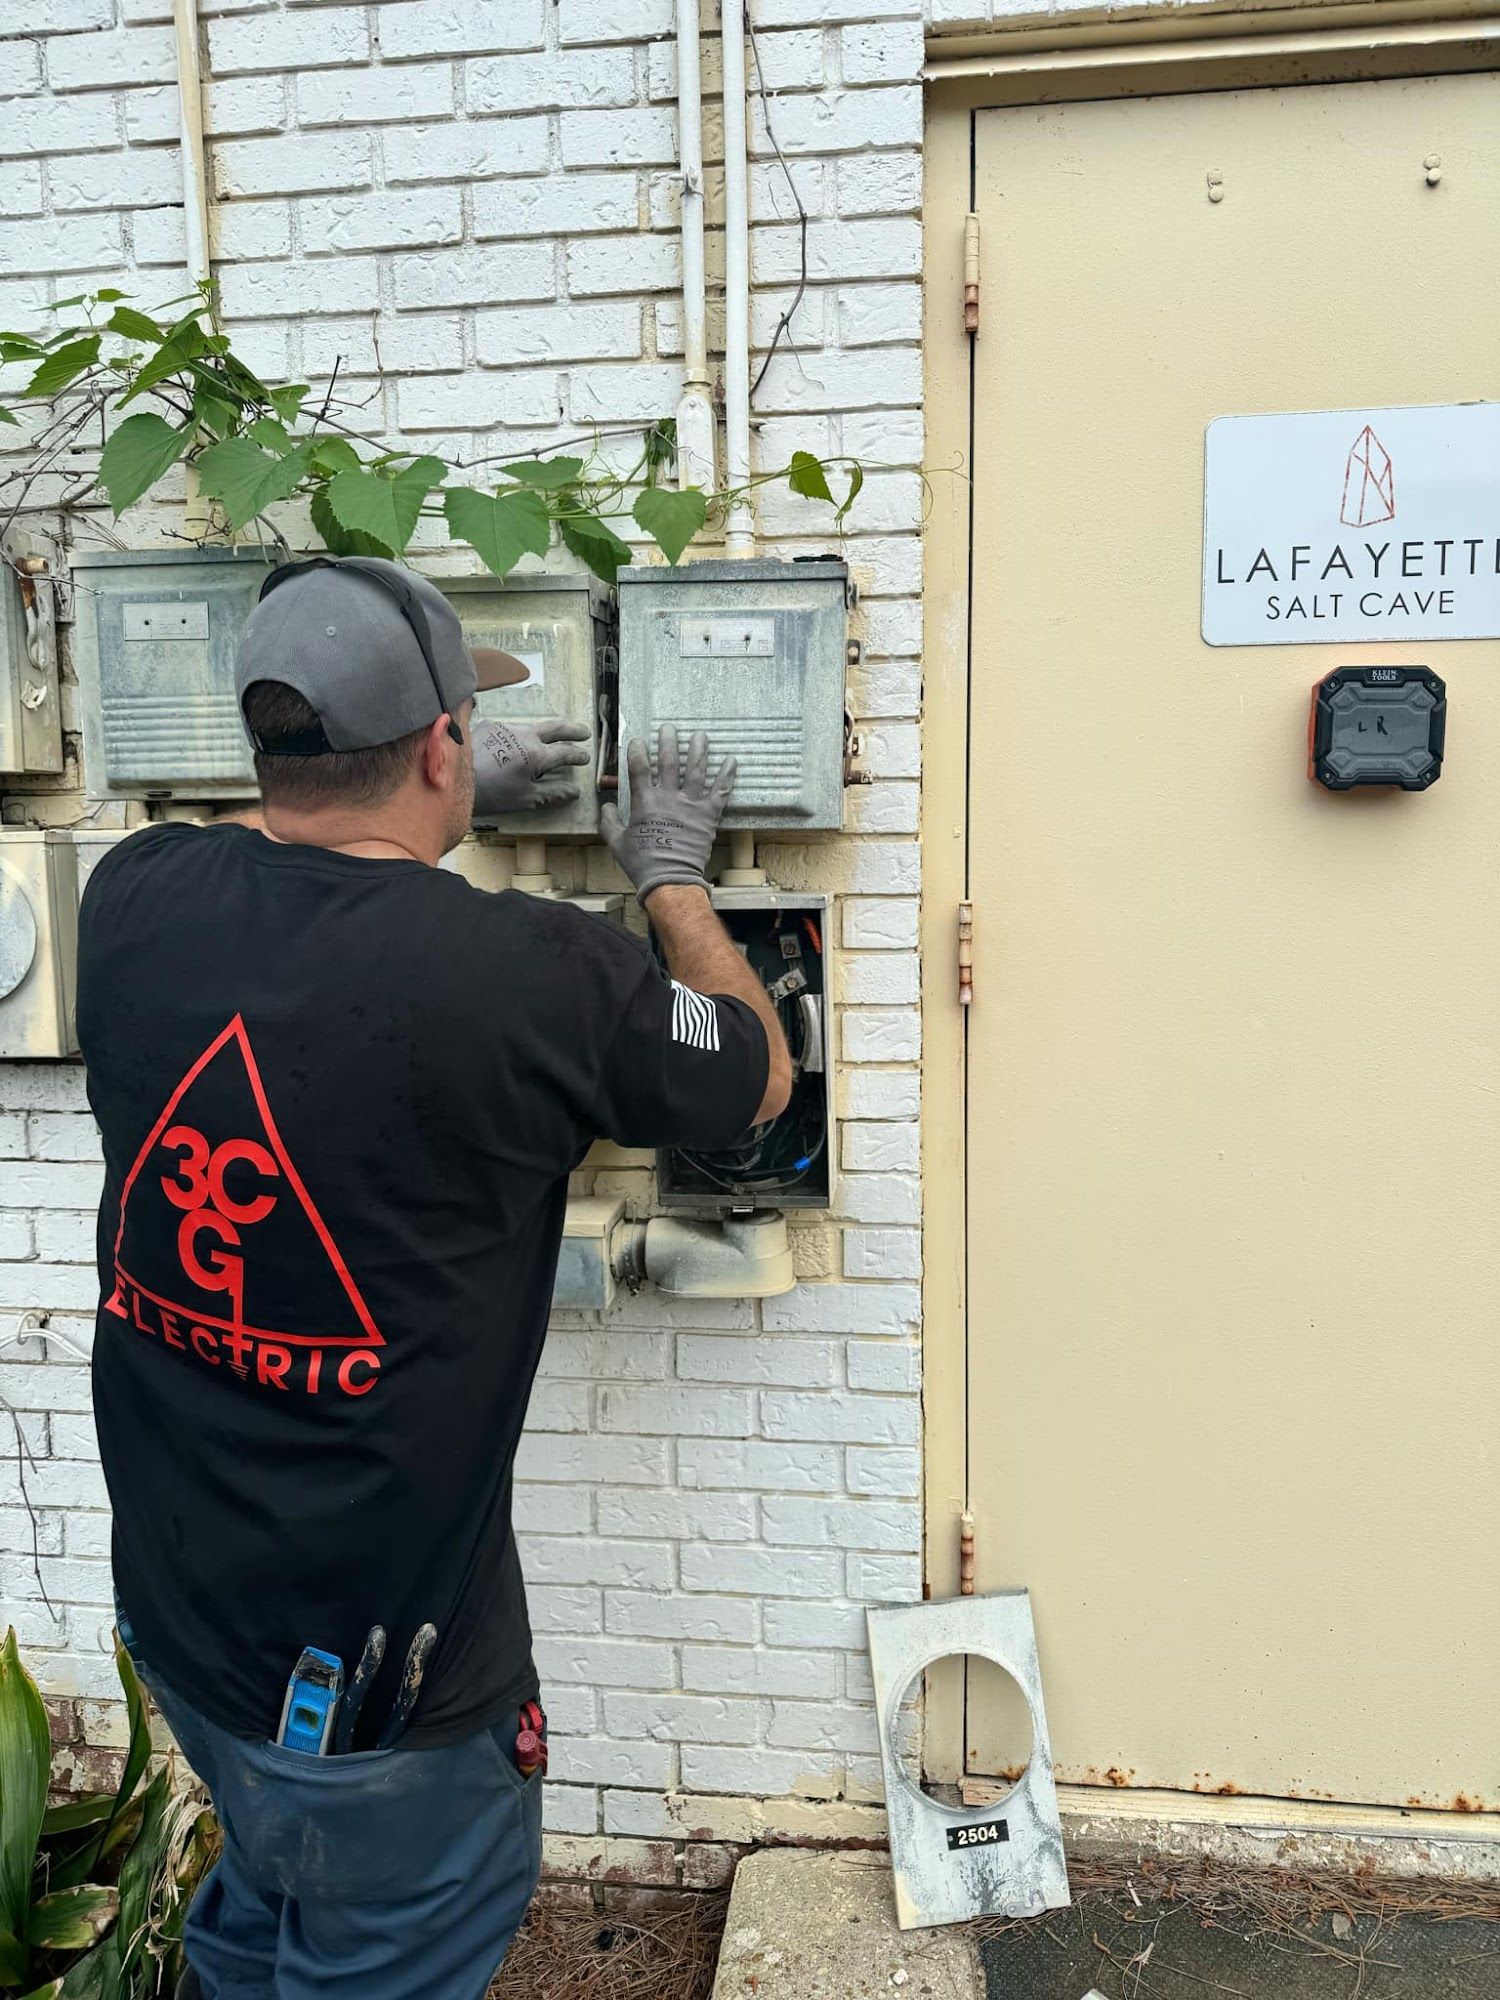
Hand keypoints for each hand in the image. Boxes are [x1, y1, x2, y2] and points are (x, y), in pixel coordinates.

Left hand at [472, 717, 590, 815]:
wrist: (452, 778)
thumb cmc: (491, 793)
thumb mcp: (525, 798)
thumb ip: (553, 793)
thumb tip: (574, 791)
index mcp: (537, 754)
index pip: (566, 752)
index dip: (578, 756)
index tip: (585, 757)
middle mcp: (526, 735)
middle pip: (556, 728)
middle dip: (572, 730)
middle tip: (584, 732)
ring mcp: (507, 727)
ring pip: (534, 726)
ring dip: (547, 731)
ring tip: (554, 736)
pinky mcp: (491, 726)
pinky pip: (512, 728)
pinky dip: (522, 734)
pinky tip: (520, 742)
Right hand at [600, 724, 735, 906]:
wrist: (670, 880)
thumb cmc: (641, 863)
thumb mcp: (616, 842)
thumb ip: (608, 821)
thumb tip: (605, 806)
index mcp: (644, 803)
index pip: (639, 769)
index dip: (637, 752)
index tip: (637, 741)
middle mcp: (668, 798)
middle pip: (669, 762)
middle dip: (668, 741)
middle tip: (669, 728)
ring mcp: (690, 805)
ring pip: (696, 770)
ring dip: (698, 750)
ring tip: (700, 734)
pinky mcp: (708, 816)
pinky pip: (720, 791)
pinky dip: (727, 775)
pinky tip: (732, 760)